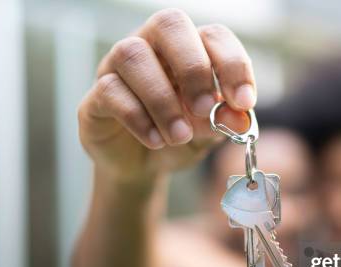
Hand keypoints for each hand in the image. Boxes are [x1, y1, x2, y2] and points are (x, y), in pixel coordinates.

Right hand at [77, 8, 255, 184]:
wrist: (142, 167)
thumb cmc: (179, 138)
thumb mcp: (209, 134)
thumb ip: (225, 122)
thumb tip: (240, 118)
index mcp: (189, 49)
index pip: (213, 35)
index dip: (232, 64)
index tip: (243, 102)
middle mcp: (153, 46)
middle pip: (169, 24)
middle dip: (193, 68)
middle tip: (205, 108)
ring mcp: (119, 67)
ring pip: (133, 55)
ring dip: (162, 99)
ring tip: (179, 135)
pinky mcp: (97, 95)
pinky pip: (110, 90)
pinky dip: (138, 118)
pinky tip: (156, 141)